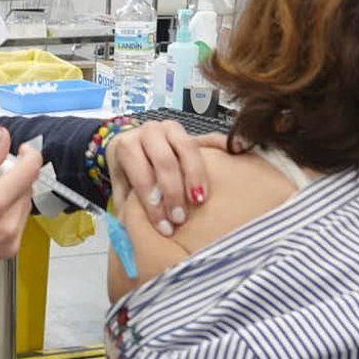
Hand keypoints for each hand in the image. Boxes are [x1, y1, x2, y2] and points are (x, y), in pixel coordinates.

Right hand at [0, 127, 40, 321]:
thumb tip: (1, 138)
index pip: (32, 169)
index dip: (29, 154)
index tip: (18, 149)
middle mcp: (9, 223)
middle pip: (28, 186)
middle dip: (14, 175)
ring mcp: (10, 240)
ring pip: (24, 204)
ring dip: (10, 194)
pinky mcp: (7, 251)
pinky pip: (17, 222)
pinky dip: (7, 212)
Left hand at [106, 121, 223, 235]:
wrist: (137, 150)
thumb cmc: (130, 174)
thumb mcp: (123, 191)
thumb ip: (126, 207)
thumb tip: (131, 230)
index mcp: (126, 146)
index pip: (140, 174)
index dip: (152, 203)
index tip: (164, 227)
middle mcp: (148, 132)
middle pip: (163, 160)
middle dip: (173, 192)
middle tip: (180, 218)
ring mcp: (170, 129)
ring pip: (186, 147)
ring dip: (195, 175)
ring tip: (199, 200)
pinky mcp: (191, 130)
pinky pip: (209, 137)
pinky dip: (221, 145)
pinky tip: (235, 153)